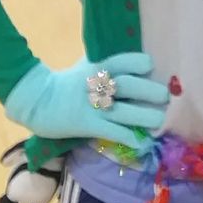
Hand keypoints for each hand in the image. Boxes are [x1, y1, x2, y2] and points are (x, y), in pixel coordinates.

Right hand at [4, 52, 169, 145]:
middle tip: (164, 96)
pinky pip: (113, 132)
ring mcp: (93, 106)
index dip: (139, 62)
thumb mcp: (86, 67)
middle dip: (150, 91)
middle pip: (129, 85)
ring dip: (146, 116)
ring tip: (160, 120)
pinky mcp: (88, 125)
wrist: (37, 102)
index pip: (123, 60)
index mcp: (97, 66)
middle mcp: (97, 85)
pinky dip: (129, 137)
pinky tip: (141, 142)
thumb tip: (138, 66)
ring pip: (125, 111)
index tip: (150, 66)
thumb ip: (108, 65)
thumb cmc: (66, 84)